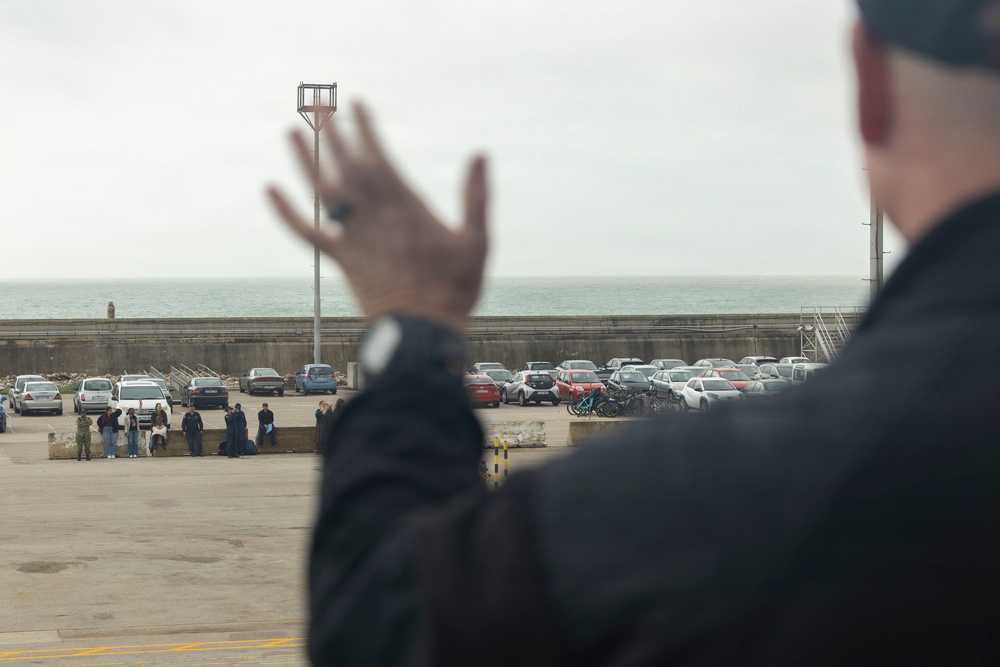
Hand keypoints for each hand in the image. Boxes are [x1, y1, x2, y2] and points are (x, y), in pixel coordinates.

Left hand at [268, 103, 487, 333]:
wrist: (422, 331)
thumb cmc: (455, 288)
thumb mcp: (476, 240)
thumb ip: (476, 197)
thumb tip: (480, 155)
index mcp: (405, 206)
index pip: (378, 157)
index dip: (365, 129)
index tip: (356, 104)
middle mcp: (373, 215)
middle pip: (346, 165)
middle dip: (332, 132)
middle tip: (317, 103)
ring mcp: (353, 237)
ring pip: (322, 191)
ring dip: (305, 160)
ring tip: (292, 131)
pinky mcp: (341, 259)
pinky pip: (306, 232)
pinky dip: (286, 211)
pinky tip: (270, 190)